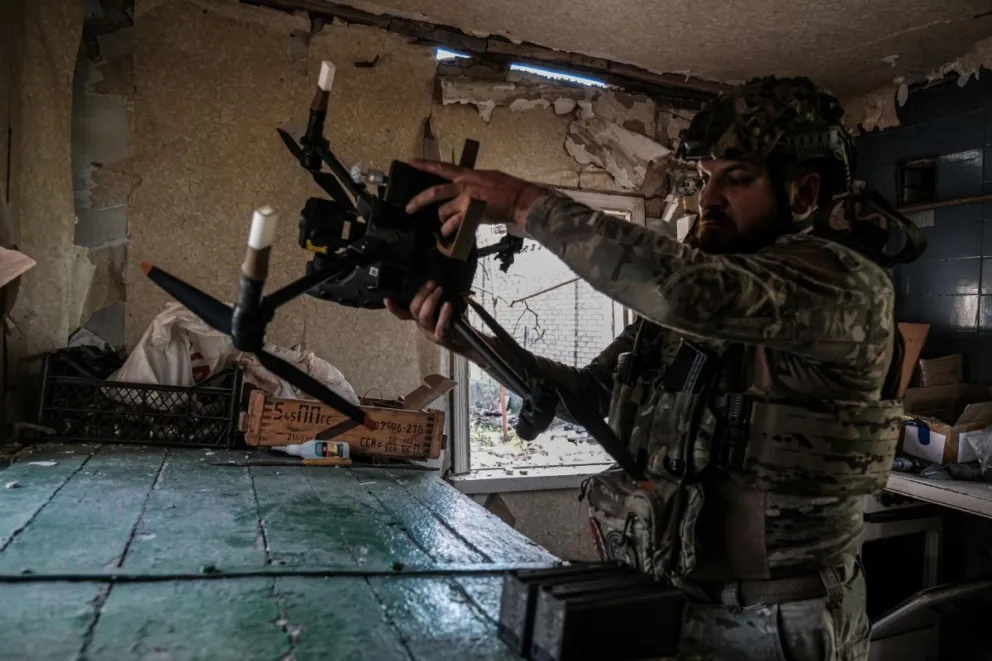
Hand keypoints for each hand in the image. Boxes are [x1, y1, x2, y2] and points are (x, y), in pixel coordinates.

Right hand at [383, 280, 455, 347]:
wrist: (466, 342)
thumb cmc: (453, 322)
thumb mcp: (442, 309)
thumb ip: (436, 299)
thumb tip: (437, 280)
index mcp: (419, 318)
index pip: (402, 313)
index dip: (394, 307)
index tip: (387, 299)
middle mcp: (422, 325)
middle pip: (414, 309)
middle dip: (421, 294)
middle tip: (432, 283)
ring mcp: (430, 332)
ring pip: (424, 316)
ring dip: (431, 300)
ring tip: (439, 290)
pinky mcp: (441, 337)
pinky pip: (440, 326)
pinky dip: (443, 314)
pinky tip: (447, 305)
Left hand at [404, 160, 546, 236]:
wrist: (520, 200)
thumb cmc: (507, 187)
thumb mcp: (486, 176)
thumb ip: (471, 181)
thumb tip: (460, 186)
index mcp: (466, 175)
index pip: (441, 168)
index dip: (425, 165)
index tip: (410, 162)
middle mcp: (463, 187)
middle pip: (434, 193)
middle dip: (419, 201)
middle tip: (409, 209)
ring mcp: (466, 202)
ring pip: (444, 213)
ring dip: (442, 221)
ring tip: (443, 227)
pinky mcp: (471, 216)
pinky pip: (454, 225)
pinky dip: (450, 231)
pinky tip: (448, 235)